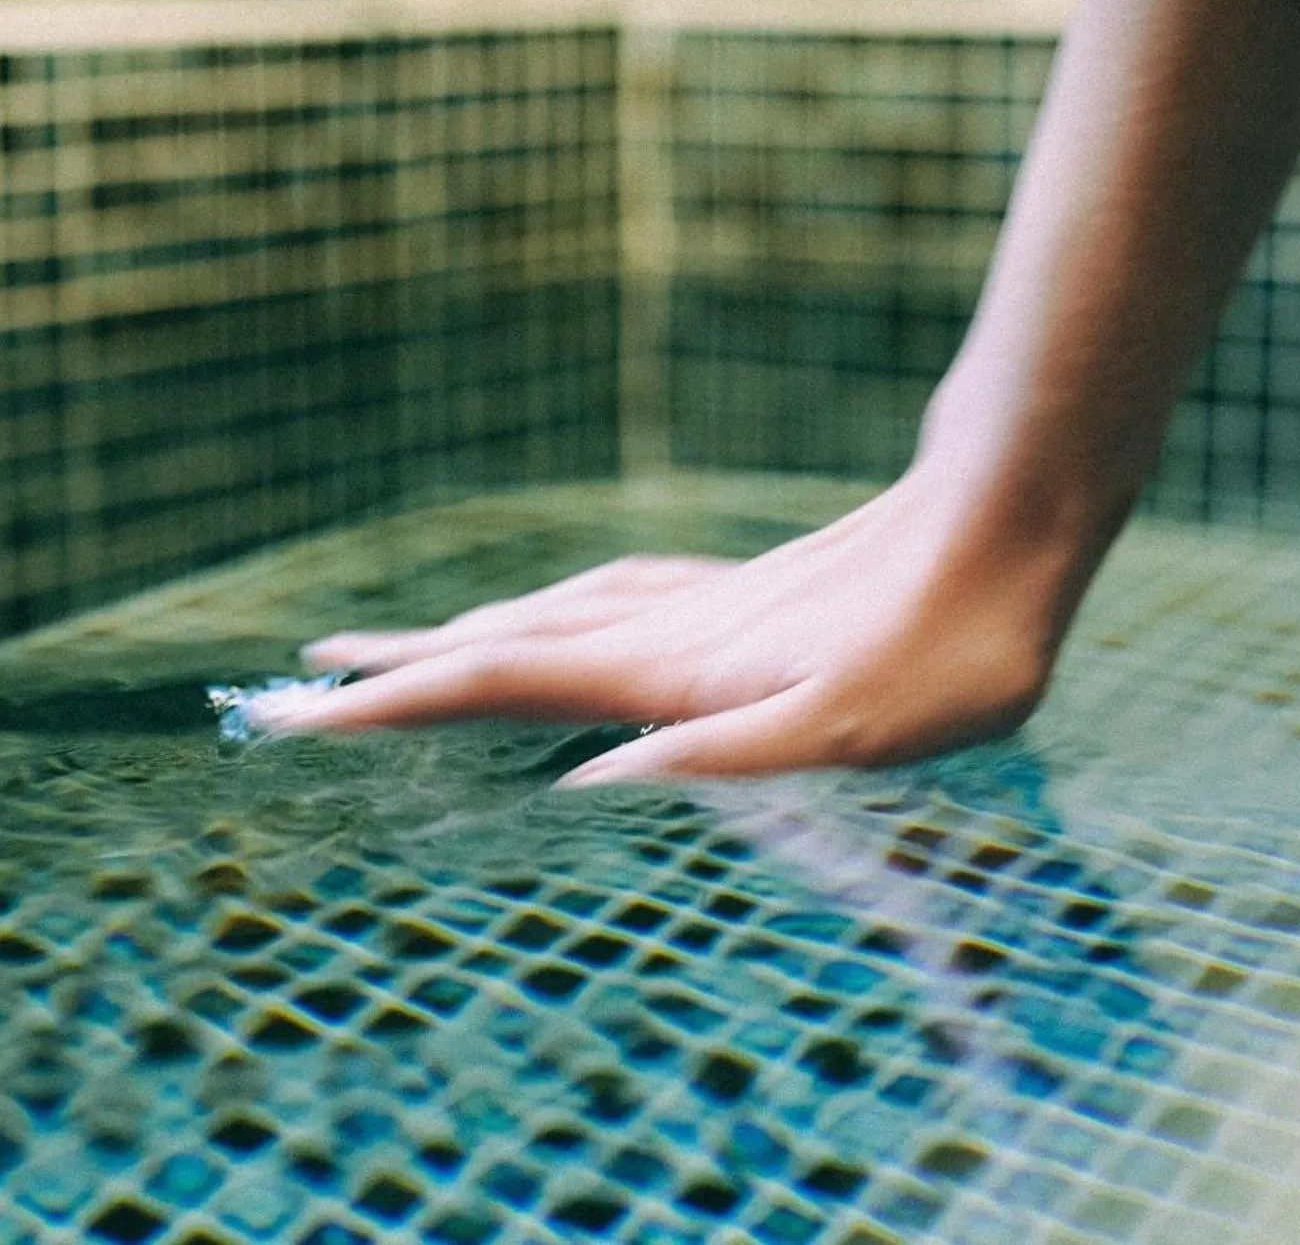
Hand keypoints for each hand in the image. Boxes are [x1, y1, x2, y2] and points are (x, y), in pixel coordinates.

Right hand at [244, 466, 1096, 784]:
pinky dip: (554, 614)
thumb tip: (585, 785)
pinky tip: (572, 611)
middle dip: (395, 672)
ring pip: (551, 617)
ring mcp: (705, 604)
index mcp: (672, 672)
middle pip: (501, 644)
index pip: (498, 685)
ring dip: (463, 637)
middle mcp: (669, 631)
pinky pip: (614, 599)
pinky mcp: (747, 592)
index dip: (392, 704)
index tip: (288, 716)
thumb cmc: (953, 644)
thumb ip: (721, 757)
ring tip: (399, 652)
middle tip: (295, 687)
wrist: (1010, 513)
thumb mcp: (851, 732)